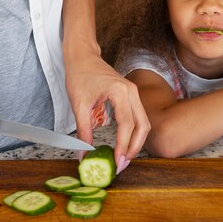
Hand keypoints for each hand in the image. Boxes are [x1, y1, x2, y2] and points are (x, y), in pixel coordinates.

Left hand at [65, 54, 149, 171]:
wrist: (83, 56)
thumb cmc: (79, 76)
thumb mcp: (78, 105)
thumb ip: (83, 131)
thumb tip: (84, 155)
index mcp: (119, 92)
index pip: (126, 124)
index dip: (123, 145)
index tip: (117, 162)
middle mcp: (132, 92)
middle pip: (143, 125)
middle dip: (134, 148)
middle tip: (122, 165)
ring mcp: (134, 93)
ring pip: (144, 122)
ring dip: (136, 142)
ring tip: (123, 158)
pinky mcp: (131, 96)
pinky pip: (138, 117)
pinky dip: (134, 133)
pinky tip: (124, 145)